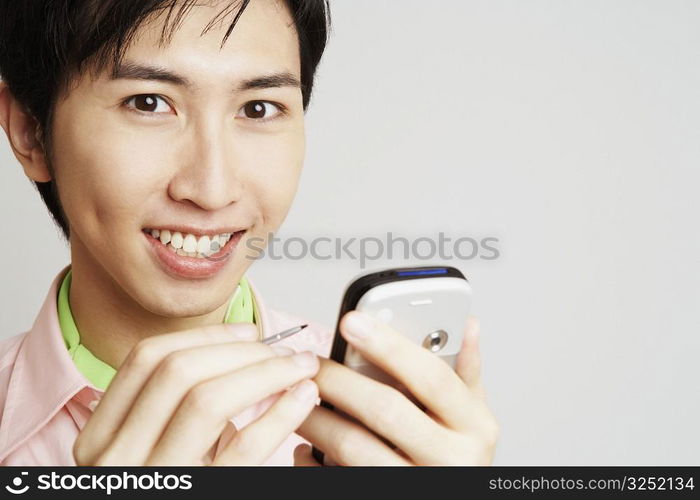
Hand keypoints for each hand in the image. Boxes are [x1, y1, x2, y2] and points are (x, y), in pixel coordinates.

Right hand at [73, 323, 319, 464]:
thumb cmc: (174, 487)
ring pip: (206, 399)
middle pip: (179, 371)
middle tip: (288, 351)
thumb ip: (184, 409)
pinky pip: (242, 448)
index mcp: (102, 437)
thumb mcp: (160, 451)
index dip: (205, 336)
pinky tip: (303, 400)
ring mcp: (154, 480)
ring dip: (265, 373)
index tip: (250, 331)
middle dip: (243, 350)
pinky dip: (280, 414)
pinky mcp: (197, 499)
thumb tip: (248, 353)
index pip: (146, 360)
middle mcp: (116, 459)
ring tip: (302, 369)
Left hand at [295, 312, 498, 464]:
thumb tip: (466, 324)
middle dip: (340, 382)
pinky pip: (337, 480)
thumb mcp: (472, 415)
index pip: (431, 377)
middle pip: (385, 410)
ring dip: (317, 419)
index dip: (389, 346)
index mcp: (474, 426)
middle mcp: (450, 458)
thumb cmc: (457, 456)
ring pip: (353, 448)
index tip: (352, 321)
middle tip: (309, 364)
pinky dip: (313, 462)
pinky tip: (303, 446)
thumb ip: (465, 371)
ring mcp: (415, 484)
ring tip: (295, 398)